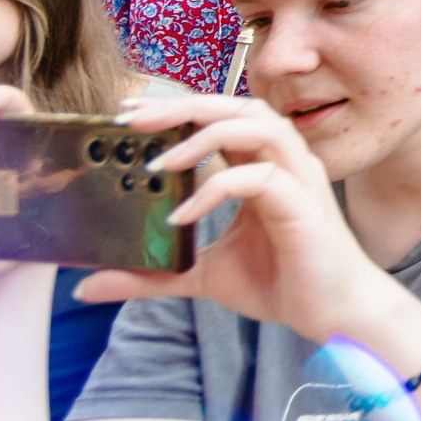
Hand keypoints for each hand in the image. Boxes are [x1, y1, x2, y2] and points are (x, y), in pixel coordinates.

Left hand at [79, 93, 401, 344]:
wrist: (333, 314)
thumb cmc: (281, 283)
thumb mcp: (201, 275)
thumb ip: (151, 274)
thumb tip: (86, 287)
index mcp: (262, 167)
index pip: (222, 117)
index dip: (178, 109)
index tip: (128, 115)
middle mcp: (283, 162)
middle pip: (238, 105)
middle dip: (185, 106)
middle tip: (132, 119)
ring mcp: (297, 179)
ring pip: (257, 125)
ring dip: (204, 136)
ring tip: (159, 164)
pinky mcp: (303, 205)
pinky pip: (258, 178)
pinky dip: (216, 189)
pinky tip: (182, 216)